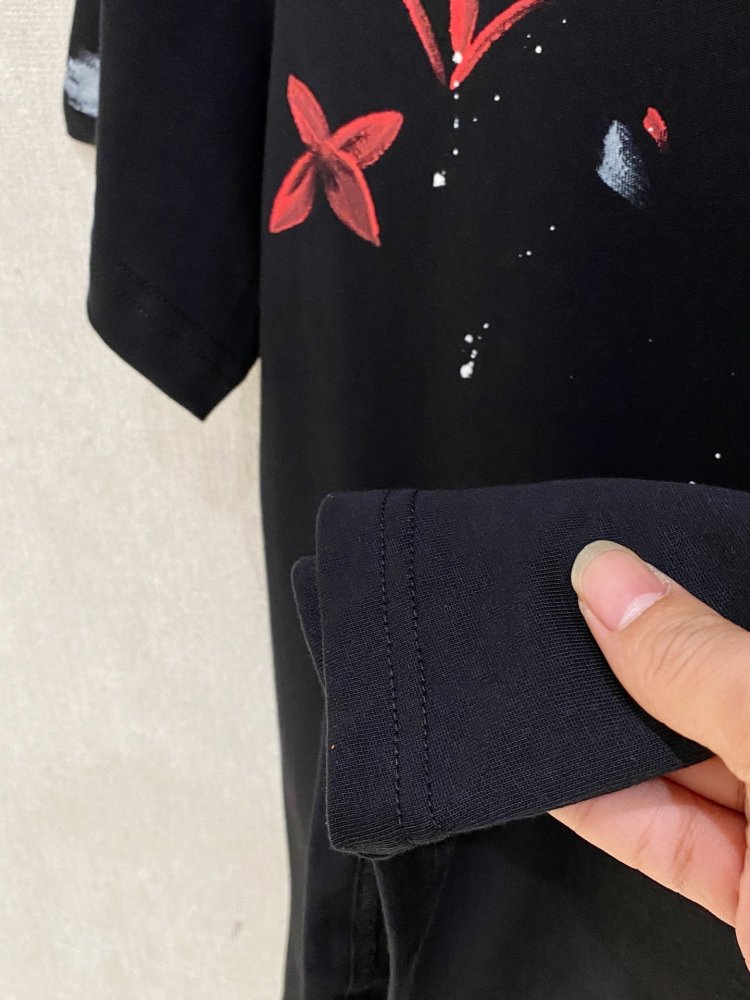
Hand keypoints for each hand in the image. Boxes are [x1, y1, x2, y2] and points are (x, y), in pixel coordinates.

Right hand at [548, 539, 749, 969]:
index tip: (620, 552)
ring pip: (697, 764)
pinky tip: (557, 772)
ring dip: (614, 735)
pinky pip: (677, 841)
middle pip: (732, 686)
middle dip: (648, 651)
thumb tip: (610, 577)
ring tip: (540, 682)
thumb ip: (706, 667)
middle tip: (564, 605)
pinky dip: (612, 810)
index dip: (702, 575)